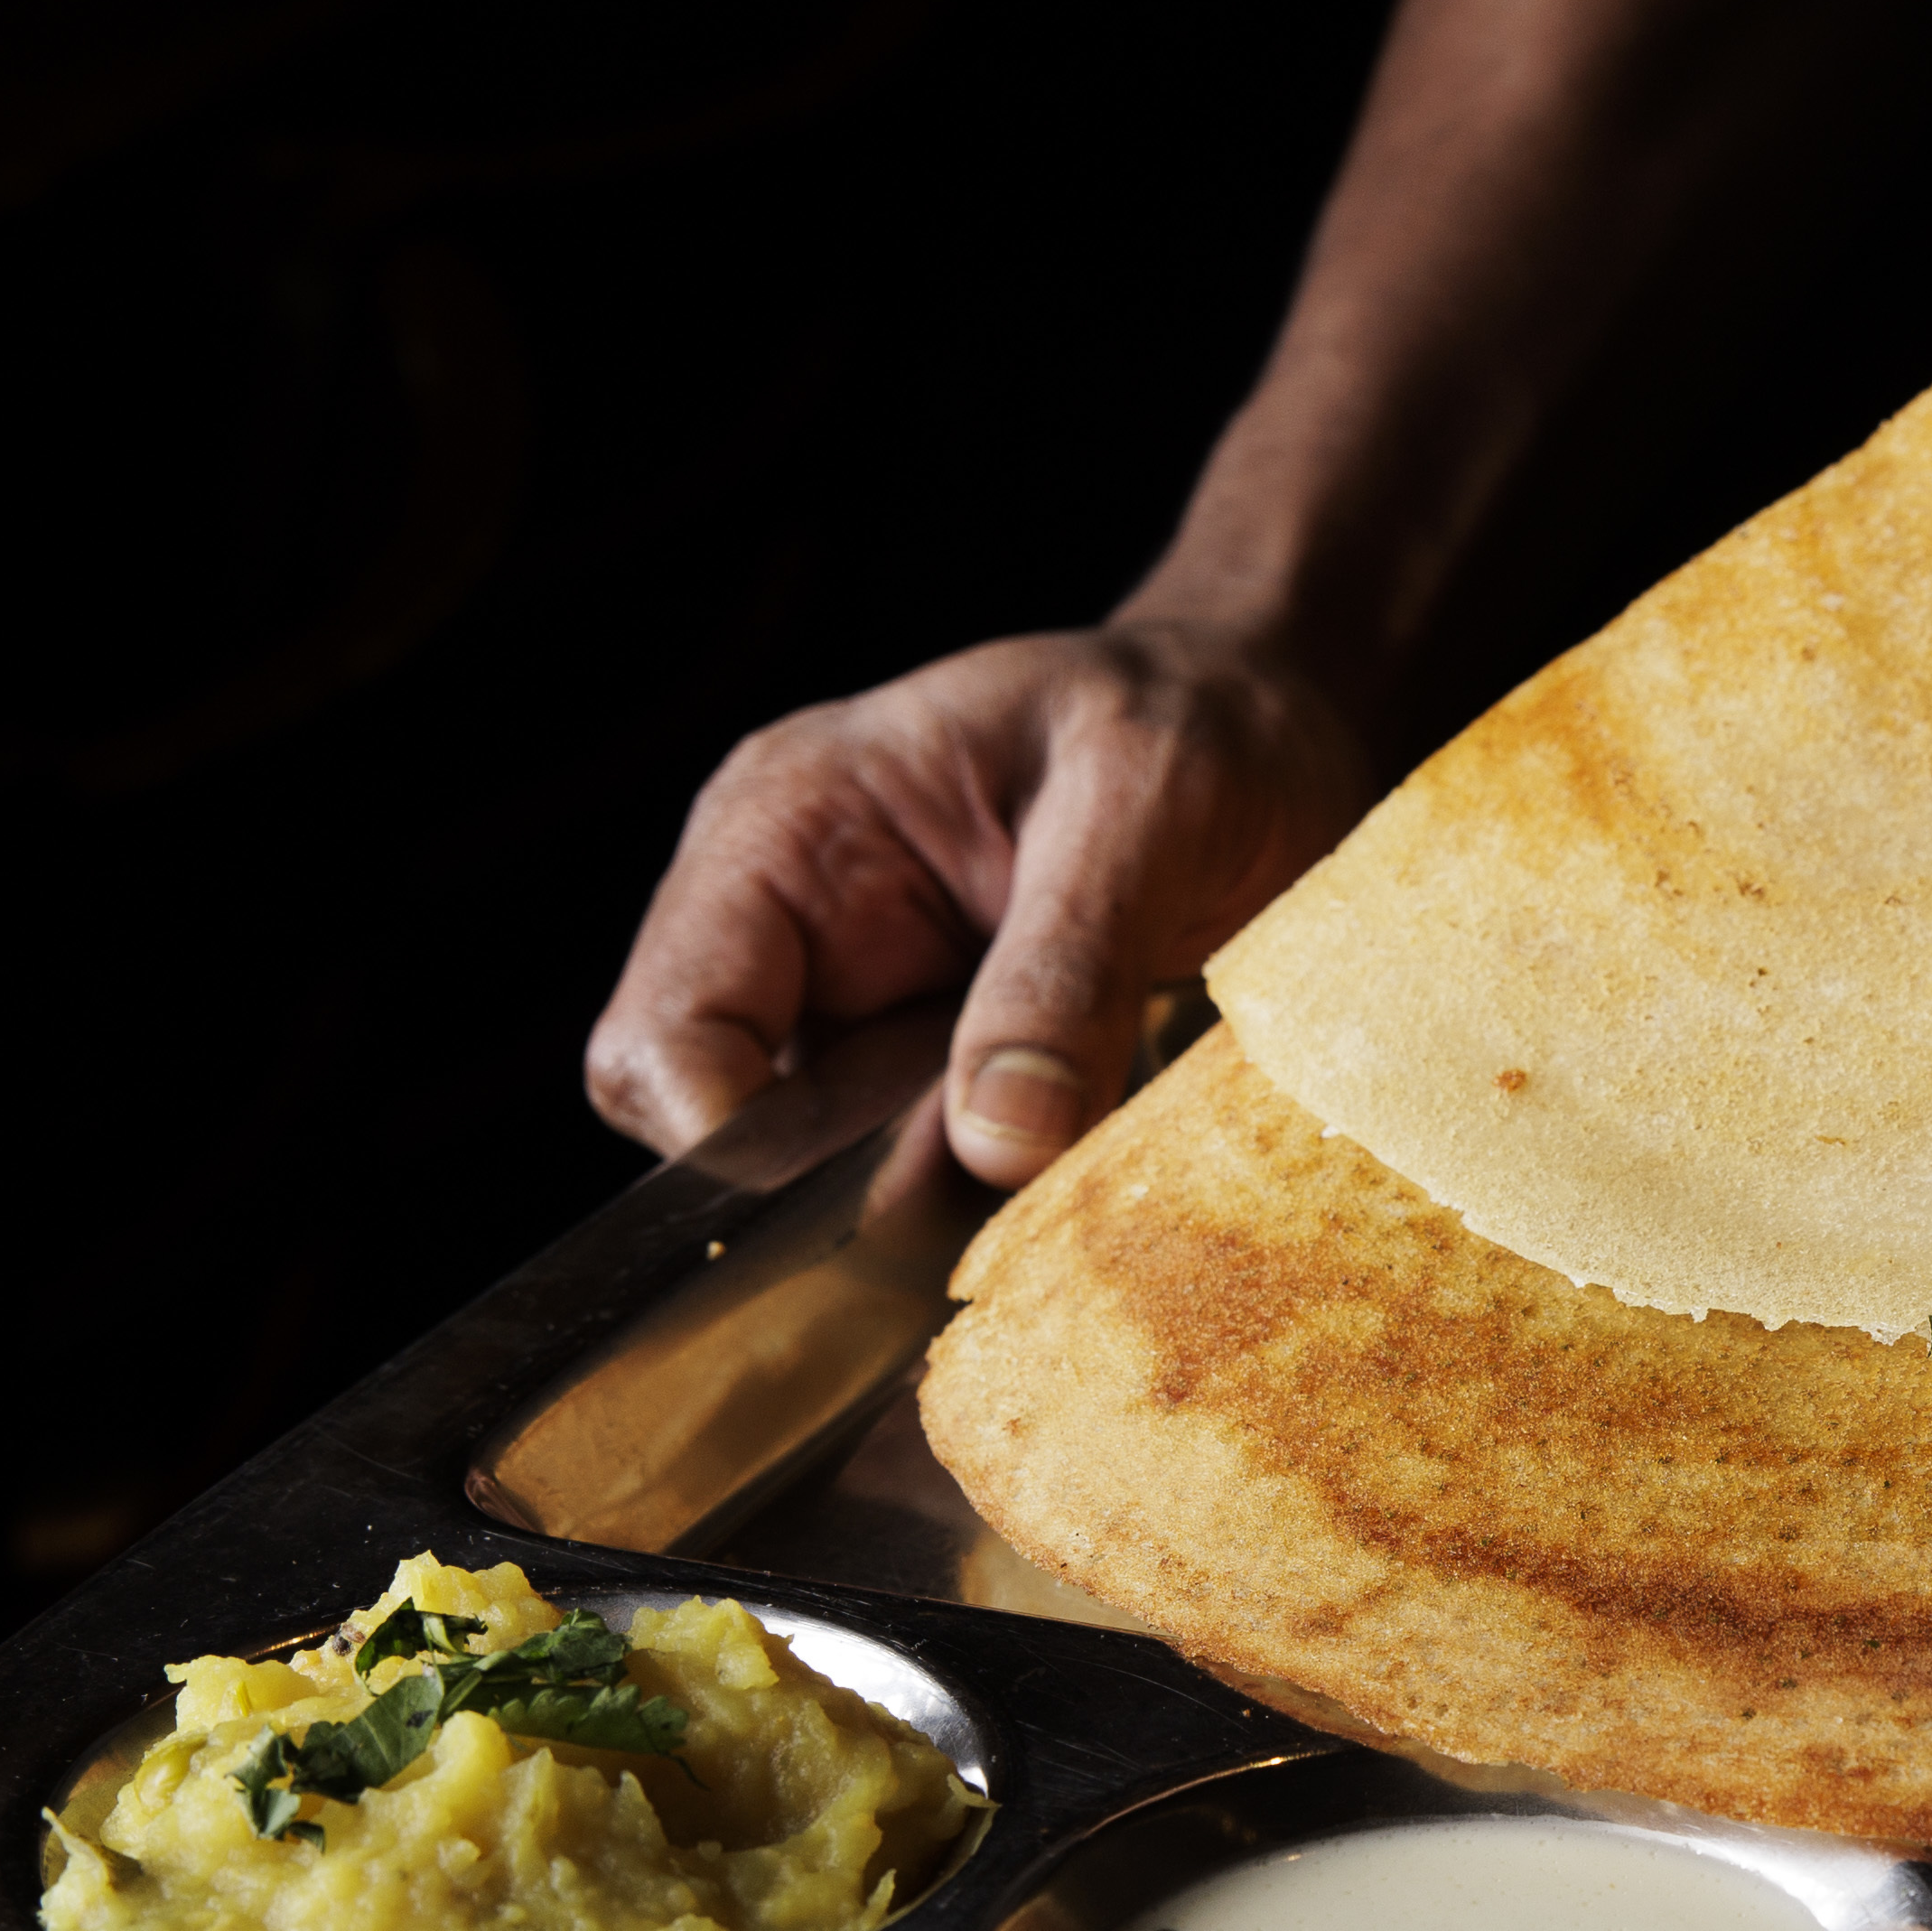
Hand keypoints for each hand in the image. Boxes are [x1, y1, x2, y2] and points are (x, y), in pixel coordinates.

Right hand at [586, 620, 1374, 1184]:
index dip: (741, 1145)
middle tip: (1000, 1189)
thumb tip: (999, 1146)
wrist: (1266, 723)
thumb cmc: (1195, 720)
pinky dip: (982, 1204)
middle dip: (833, 1195)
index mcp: (786, 829)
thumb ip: (1068, 966)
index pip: (665, 1039)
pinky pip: (914, 1176)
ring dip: (923, 1210)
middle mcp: (787, 924)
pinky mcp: (931, 1066)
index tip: (892, 1191)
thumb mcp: (1150, 806)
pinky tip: (1074, 1176)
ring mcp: (855, 1002)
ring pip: (812, 1177)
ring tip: (1061, 1173)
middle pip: (713, 1127)